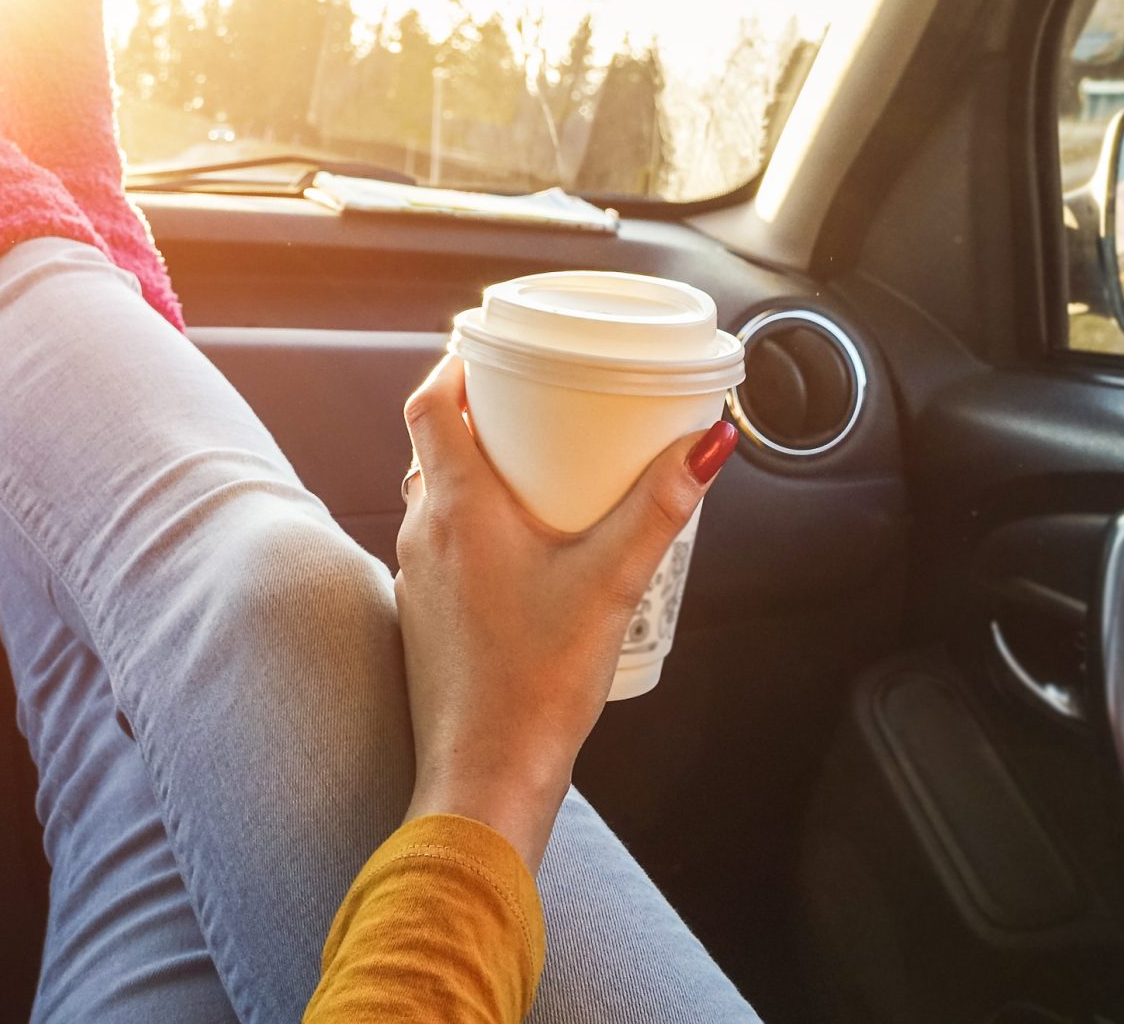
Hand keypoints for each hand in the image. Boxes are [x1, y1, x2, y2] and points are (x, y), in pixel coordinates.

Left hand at [393, 355, 737, 869]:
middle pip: (432, 444)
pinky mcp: (425, 615)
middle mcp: (423, 534)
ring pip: (434, 495)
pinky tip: (524, 544)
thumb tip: (707, 446)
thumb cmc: (536, 685)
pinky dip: (473, 521)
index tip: (491, 348)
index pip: (429, 404)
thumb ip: (659, 509)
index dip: (454, 364)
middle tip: (532, 400)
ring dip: (475, 469)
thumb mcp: (612, 583)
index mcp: (458, 509)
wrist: (486, 775)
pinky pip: (441, 542)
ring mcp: (417, 577)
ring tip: (536, 465)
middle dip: (478, 412)